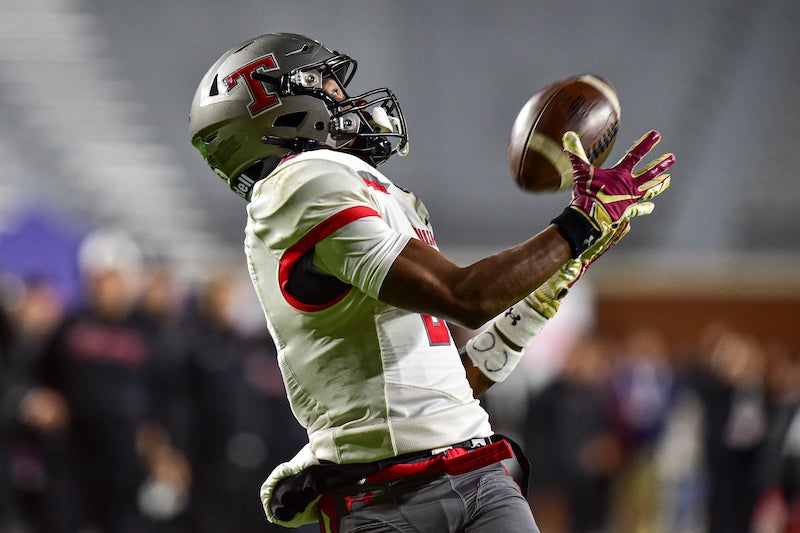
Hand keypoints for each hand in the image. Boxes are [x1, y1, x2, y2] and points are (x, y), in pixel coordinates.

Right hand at [553, 130, 674, 256]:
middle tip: (672, 158)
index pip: (636, 155)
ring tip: (668, 179)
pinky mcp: (627, 210)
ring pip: (649, 190)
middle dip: (661, 164)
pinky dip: (644, 208)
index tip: (656, 135)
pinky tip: (651, 207)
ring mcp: (630, 198)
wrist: (591, 215)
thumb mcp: (580, 170)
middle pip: (649, 173)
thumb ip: (576, 153)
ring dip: (659, 184)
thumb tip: (568, 135)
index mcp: (621, 174)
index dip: (646, 144)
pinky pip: (638, 209)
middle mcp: (630, 185)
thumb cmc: (587, 192)